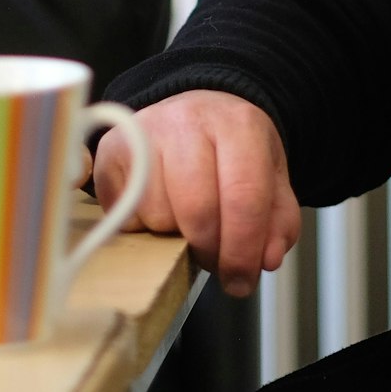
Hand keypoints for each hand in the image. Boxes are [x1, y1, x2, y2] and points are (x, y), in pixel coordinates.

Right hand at [92, 90, 300, 297]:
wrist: (196, 111)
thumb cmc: (232, 152)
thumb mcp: (270, 179)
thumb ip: (279, 222)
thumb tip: (267, 258)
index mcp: (239, 125)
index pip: (243, 198)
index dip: (242, 250)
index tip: (241, 281)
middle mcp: (188, 120)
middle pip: (197, 209)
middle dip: (208, 250)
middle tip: (213, 259)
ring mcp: (145, 131)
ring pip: (157, 214)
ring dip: (173, 236)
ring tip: (186, 223)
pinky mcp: (111, 148)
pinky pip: (123, 212)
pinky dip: (141, 227)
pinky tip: (159, 211)